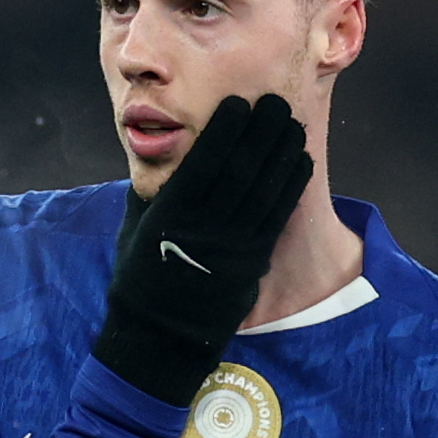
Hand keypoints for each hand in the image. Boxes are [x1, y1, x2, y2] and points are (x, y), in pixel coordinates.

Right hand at [94, 92, 313, 405]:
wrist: (160, 336)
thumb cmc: (142, 278)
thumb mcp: (136, 229)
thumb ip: (154, 192)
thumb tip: (165, 154)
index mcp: (171, 215)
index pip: (204, 164)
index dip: (224, 131)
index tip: (238, 103)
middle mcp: (205, 227)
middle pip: (241, 170)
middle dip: (261, 133)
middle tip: (276, 102)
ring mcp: (232, 245)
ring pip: (264, 190)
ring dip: (282, 153)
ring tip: (292, 124)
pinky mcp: (252, 261)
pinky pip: (276, 217)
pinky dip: (291, 186)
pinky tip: (301, 161)